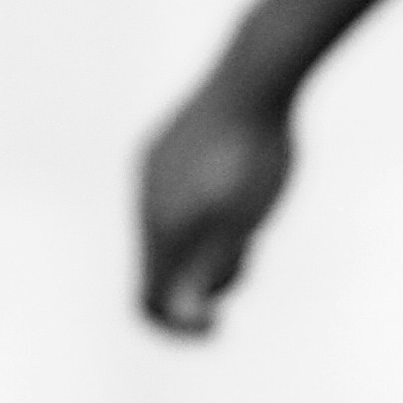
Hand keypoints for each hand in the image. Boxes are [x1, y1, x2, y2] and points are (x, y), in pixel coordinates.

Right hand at [137, 74, 297, 333]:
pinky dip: (196, 210)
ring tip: (252, 214)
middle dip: (201, 277)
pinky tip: (234, 180)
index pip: (149, 302)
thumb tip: (183, 312)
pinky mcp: (160, 145)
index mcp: (161, 227)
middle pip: (161, 268)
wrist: (255, 75)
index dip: (178, 328)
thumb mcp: (245, 221)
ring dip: (203, 242)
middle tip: (250, 255)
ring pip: (167, 229)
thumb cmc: (259, 156)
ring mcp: (149, 169)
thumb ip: (212, 267)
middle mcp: (143, 200)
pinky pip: (169, 195)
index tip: (218, 327)